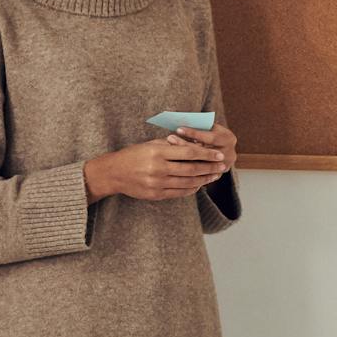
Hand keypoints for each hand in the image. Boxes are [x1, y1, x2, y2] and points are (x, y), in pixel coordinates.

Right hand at [84, 136, 227, 202]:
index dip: (206, 154)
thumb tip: (194, 142)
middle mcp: (158, 168)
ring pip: (187, 182)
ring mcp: (157, 183)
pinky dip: (191, 189)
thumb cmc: (133, 155)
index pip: (189, 152)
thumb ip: (171, 144)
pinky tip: (199, 185)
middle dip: (210, 167)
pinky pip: (179, 193)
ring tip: (214, 176)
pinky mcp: (156, 194)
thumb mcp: (151, 144)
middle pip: (191, 169)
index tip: (219, 154)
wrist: (113, 173)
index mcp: (158, 152)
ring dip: (204, 179)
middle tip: (223, 166)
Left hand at [170, 122, 237, 172]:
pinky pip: (200, 173)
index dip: (194, 133)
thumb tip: (180, 121)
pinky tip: (173, 163)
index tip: (178, 129)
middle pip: (205, 152)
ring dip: (183, 157)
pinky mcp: (216, 175)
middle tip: (170, 138)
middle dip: (186, 145)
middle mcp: (230, 154)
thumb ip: (199, 126)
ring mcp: (223, 167)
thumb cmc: (209, 133)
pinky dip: (186, 168)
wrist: (219, 148)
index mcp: (229, 139)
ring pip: (201, 163)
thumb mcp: (207, 127)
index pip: (211, 138)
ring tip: (168, 150)